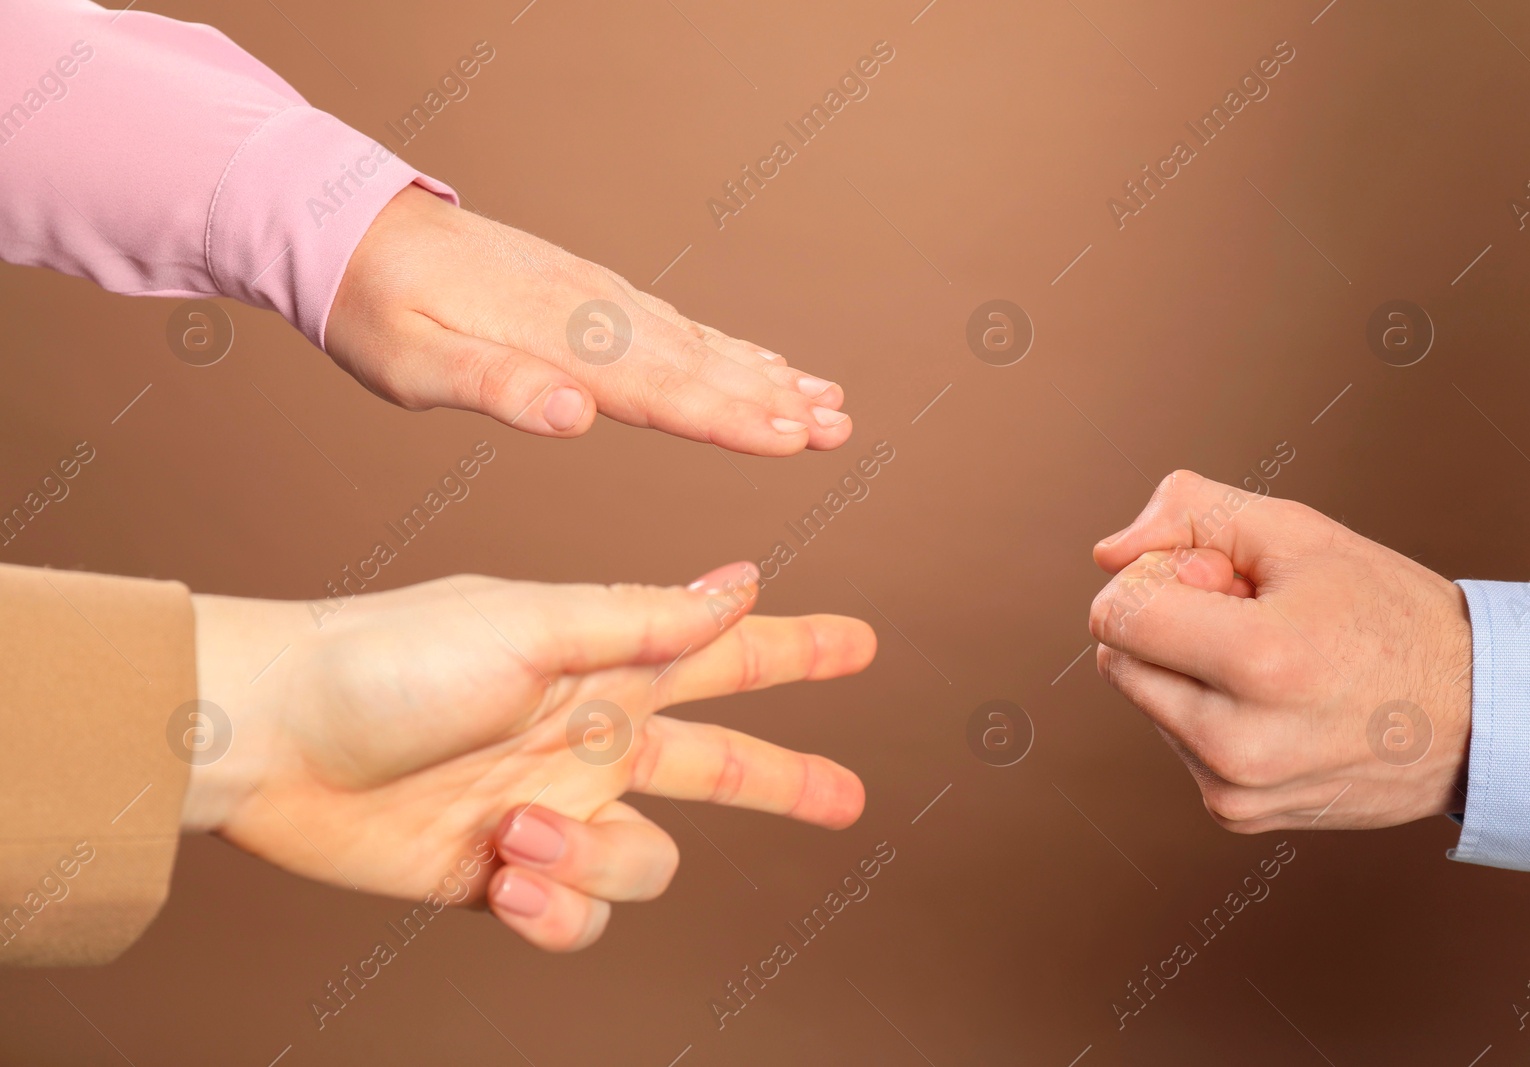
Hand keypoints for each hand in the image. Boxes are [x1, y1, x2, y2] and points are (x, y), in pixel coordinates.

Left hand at [185, 562, 875, 950]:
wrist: (276, 738)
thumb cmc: (391, 659)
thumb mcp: (531, 629)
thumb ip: (644, 621)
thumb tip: (745, 581)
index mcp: (607, 667)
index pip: (728, 654)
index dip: (798, 649)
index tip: (862, 644)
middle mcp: (593, 739)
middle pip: (722, 767)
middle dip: (787, 781)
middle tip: (847, 798)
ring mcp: (555, 808)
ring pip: (647, 862)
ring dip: (599, 860)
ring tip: (523, 832)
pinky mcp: (507, 874)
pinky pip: (578, 915)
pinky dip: (555, 909)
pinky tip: (507, 876)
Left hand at [325, 186, 851, 452]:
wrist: (351, 227)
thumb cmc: (374, 308)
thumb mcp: (410, 363)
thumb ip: (493, 386)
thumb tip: (575, 414)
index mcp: (556, 339)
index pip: (661, 388)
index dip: (730, 418)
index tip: (794, 439)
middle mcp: (592, 313)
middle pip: (699, 363)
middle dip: (774, 400)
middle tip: (842, 428)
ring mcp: (597, 299)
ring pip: (699, 342)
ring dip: (765, 374)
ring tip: (827, 400)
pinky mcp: (590, 295)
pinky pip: (676, 325)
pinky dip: (726, 347)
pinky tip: (756, 361)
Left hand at [1088, 471, 1472, 832]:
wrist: (1476, 719)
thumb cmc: (1388, 614)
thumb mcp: (1296, 531)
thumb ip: (1187, 513)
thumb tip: (1107, 555)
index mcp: (1258, 662)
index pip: (1115, 614)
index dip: (1155, 578)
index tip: (1218, 578)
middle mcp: (1237, 741)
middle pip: (1117, 658)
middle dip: (1165, 622)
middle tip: (1248, 614)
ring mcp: (1233, 788)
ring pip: (1144, 699)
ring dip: (1186, 669)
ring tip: (1274, 661)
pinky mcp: (1235, 815)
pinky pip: (1175, 742)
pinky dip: (1206, 712)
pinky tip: (1276, 703)